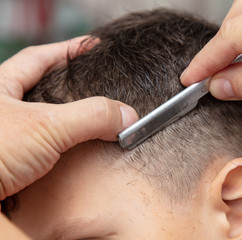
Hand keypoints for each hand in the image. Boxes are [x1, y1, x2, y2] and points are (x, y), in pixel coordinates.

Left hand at [0, 36, 138, 199]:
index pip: (39, 56)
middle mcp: (3, 110)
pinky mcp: (13, 162)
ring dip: (69, 118)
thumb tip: (126, 116)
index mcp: (1, 87)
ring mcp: (8, 135)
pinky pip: (46, 146)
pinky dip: (63, 146)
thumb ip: (90, 116)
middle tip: (97, 83)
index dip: (69, 49)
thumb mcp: (44, 126)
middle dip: (70, 84)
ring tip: (92, 116)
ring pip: (44, 118)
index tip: (94, 46)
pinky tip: (75, 151)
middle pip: (41, 86)